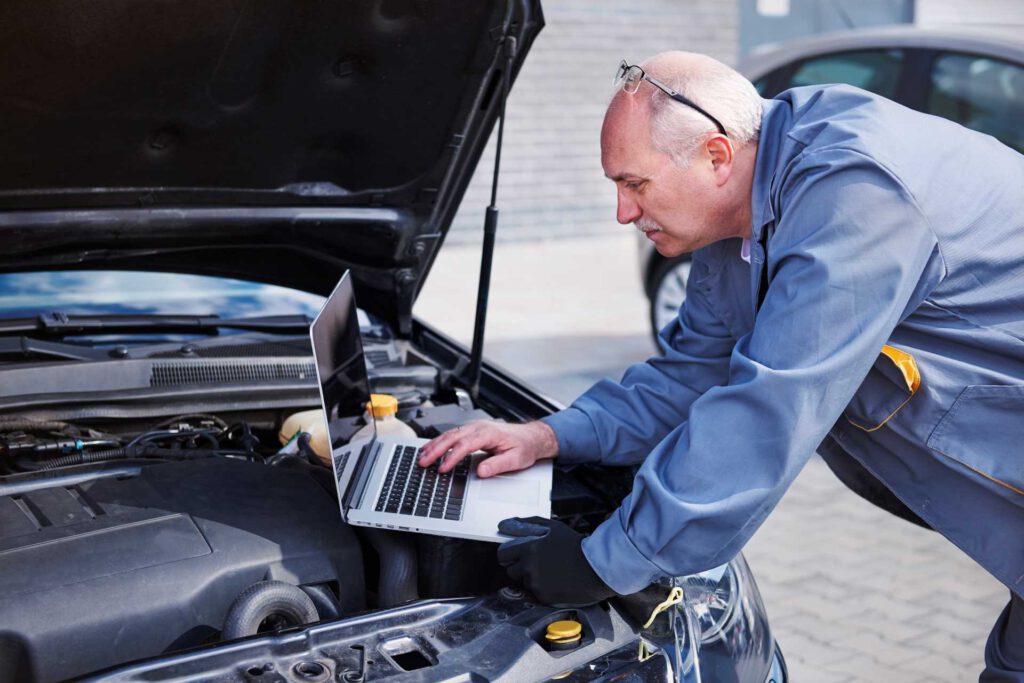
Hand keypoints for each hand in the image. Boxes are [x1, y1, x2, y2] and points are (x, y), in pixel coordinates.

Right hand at [418, 420, 556, 476]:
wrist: (532, 437)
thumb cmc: (524, 446)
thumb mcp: (515, 459)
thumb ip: (497, 465)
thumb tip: (481, 471)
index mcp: (489, 433)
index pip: (465, 445)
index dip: (452, 457)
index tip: (443, 468)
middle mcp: (480, 427)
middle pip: (453, 437)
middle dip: (436, 449)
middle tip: (424, 461)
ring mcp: (475, 427)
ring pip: (450, 434)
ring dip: (435, 445)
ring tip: (422, 456)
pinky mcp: (473, 431)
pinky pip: (454, 434)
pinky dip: (441, 441)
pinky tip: (432, 448)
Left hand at [496, 517, 617, 606]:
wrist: (594, 569)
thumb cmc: (574, 545)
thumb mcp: (552, 528)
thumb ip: (526, 524)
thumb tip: (504, 524)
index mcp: (528, 548)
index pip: (502, 555)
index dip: (509, 554)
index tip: (517, 555)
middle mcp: (528, 567)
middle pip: (510, 571)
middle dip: (519, 567)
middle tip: (536, 563)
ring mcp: (535, 584)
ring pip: (522, 582)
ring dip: (530, 578)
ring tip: (548, 572)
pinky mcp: (542, 597)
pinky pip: (533, 593)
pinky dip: (540, 588)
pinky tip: (554, 582)